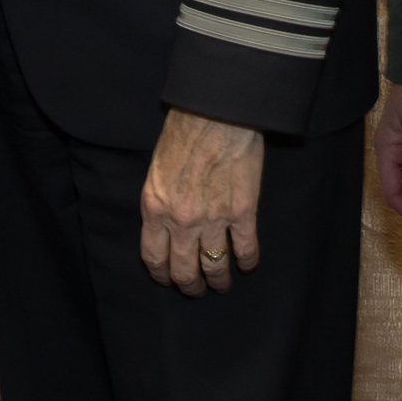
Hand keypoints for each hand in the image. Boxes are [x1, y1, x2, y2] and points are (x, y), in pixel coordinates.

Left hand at [139, 109, 264, 295]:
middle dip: (191, 286)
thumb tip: (166, 223)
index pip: (154, 258)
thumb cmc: (184, 132)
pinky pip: (245, 249)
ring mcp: (213, 219)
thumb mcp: (157, 169)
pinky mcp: (243, 212)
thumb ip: (160, 201)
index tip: (168, 278)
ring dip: (219, 280)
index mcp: (155, 208)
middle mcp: (181, 221)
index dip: (162, 275)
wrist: (217, 112)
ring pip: (215, 267)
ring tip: (223, 283)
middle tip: (197, 288)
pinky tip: (247, 264)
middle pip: (184, 271)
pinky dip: (248, 262)